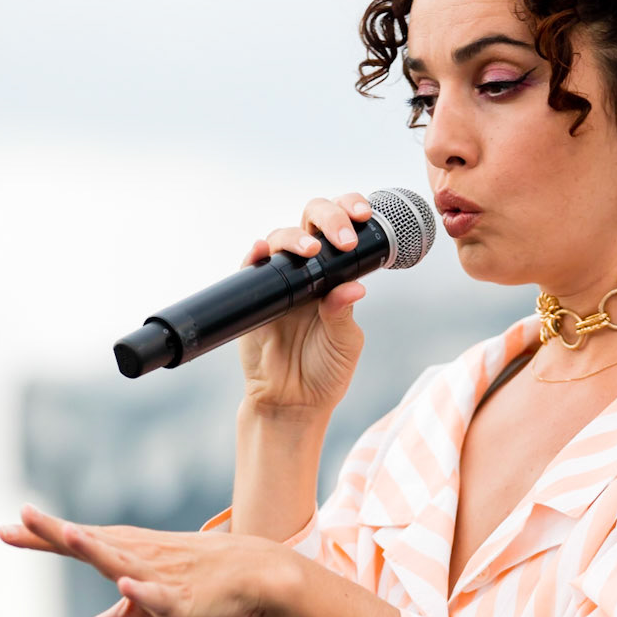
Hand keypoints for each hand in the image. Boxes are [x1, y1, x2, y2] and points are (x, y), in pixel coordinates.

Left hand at [0, 506, 288, 616]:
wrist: (256, 574)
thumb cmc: (196, 581)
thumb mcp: (143, 609)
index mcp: (125, 554)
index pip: (77, 543)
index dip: (40, 538)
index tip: (4, 531)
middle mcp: (137, 558)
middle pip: (91, 543)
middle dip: (56, 532)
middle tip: (22, 517)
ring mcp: (160, 577)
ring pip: (122, 562)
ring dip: (96, 549)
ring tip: (68, 534)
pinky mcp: (183, 600)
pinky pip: (160, 596)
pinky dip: (143, 590)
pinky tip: (126, 585)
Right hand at [237, 192, 371, 416]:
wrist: (293, 403)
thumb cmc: (325, 372)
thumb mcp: (345, 343)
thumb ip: (344, 314)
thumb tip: (353, 287)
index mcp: (336, 277)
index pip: (343, 232)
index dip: (351, 213)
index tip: (365, 216)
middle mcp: (308, 271)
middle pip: (312, 222)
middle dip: (329, 216)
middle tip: (342, 238)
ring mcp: (280, 280)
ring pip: (282, 239)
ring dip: (295, 237)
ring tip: (311, 250)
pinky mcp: (255, 295)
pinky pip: (251, 267)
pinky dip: (255, 254)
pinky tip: (262, 250)